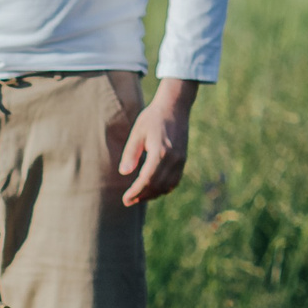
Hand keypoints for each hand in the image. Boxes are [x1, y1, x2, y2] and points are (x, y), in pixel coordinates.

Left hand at [118, 79, 198, 206]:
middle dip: (142, 196)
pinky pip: (174, 180)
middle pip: (157, 186)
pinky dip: (163, 188)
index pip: (147, 180)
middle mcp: (173, 159)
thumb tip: (124, 173)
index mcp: (160, 152)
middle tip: (129, 201)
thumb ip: (131, 153)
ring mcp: (180, 160)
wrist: (175, 107)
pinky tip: (153, 188)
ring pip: (167, 186)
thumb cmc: (153, 118)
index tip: (125, 200)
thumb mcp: (137, 132)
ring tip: (139, 196)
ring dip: (153, 194)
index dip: (136, 192)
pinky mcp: (183, 160)